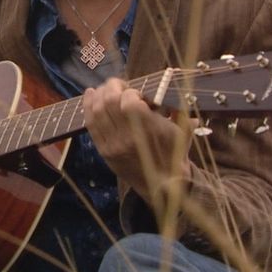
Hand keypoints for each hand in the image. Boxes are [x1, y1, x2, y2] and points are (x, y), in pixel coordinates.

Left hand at [83, 78, 194, 199]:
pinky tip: (90, 94)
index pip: (129, 99)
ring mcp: (113, 144)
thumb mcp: (182, 131)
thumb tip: (174, 90)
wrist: (163, 185)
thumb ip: (178, 109)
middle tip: (119, 85)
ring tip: (105, 89)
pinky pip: (91, 125)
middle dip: (113, 86)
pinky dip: (88, 107)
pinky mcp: (104, 151)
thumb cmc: (174, 154)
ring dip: (99, 94)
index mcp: (148, 129)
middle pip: (110, 101)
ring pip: (97, 111)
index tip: (137, 93)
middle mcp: (128, 137)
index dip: (131, 90)